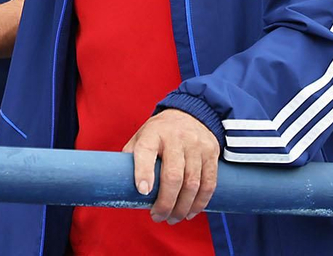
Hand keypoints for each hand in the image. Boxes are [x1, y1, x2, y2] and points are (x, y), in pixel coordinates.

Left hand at [124, 109, 220, 224]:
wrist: (192, 114)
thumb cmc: (159, 132)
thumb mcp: (142, 136)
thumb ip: (132, 157)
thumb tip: (120, 184)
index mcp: (152, 133)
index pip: (145, 151)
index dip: (143, 172)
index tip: (142, 192)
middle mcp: (175, 138)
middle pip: (173, 175)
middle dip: (166, 202)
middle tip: (158, 217)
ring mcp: (196, 146)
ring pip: (193, 183)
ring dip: (183, 207)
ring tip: (172, 218)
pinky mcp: (212, 154)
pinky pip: (209, 183)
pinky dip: (200, 202)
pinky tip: (191, 212)